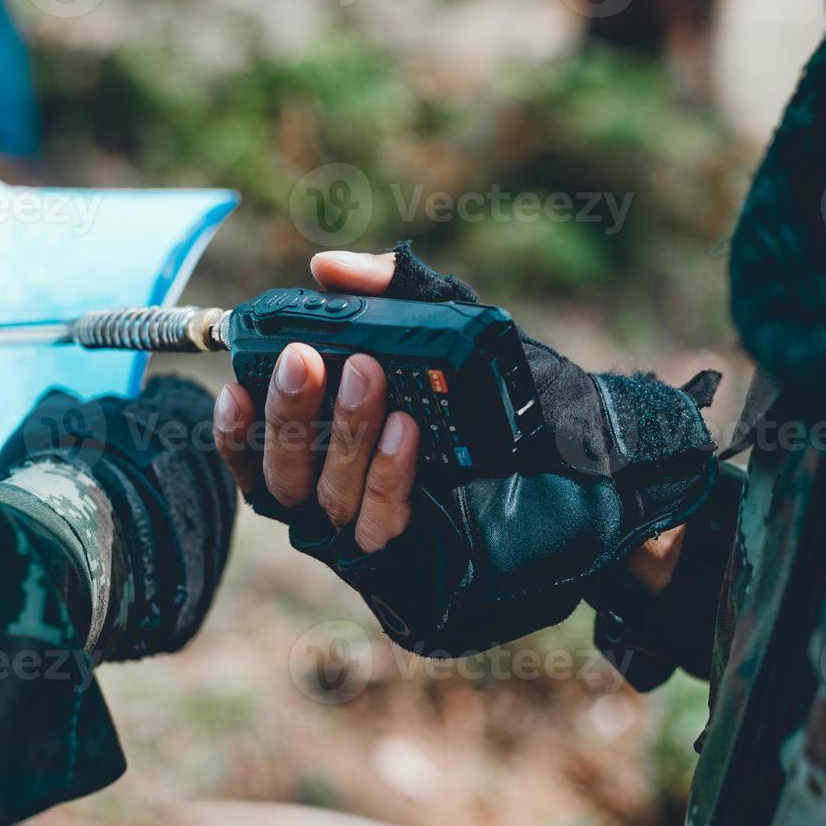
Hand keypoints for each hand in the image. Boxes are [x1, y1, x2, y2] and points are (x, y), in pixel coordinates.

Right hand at [209, 242, 718, 654]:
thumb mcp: (453, 329)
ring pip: (328, 494)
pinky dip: (388, 473)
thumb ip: (392, 293)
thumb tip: (326, 268)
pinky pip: (383, 519)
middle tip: (305, 356)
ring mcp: (373, 533)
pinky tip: (406, 427)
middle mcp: (338, 500)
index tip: (235, 382)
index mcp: (329, 454)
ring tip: (368, 372)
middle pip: (285, 470)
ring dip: (342, 430)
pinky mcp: (416, 556)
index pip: (259, 453)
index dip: (237, 426)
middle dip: (290, 410)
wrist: (589, 460)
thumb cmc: (509, 395)